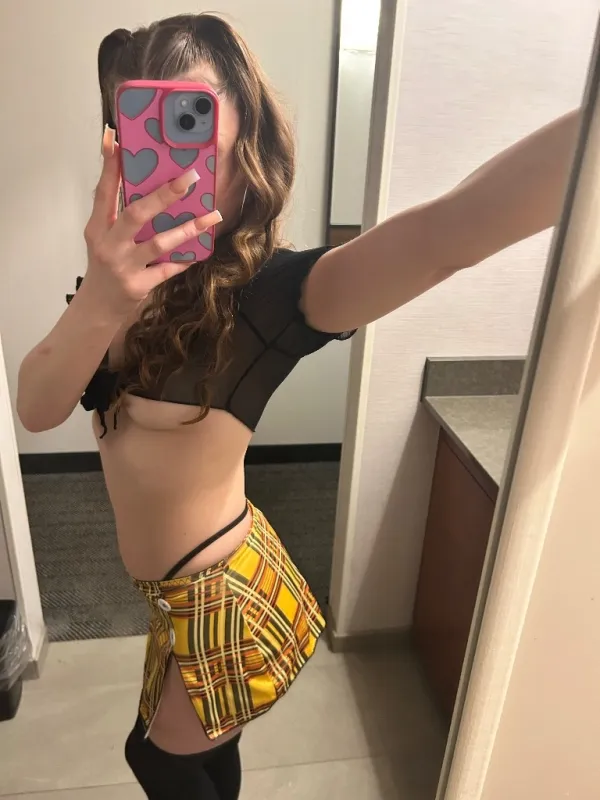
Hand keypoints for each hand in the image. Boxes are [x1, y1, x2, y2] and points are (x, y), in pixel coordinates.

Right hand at [82, 126, 221, 318]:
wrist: (97, 308)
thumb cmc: (105, 266)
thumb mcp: (103, 237)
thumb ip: (117, 212)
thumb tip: (143, 182)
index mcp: (98, 228)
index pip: (104, 192)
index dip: (110, 167)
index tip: (118, 140)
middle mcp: (109, 244)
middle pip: (137, 214)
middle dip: (164, 195)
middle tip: (190, 178)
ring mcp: (124, 266)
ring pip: (159, 243)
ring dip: (189, 228)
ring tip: (213, 215)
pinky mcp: (139, 286)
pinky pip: (168, 269)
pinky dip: (185, 258)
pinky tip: (202, 249)